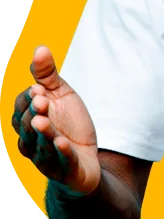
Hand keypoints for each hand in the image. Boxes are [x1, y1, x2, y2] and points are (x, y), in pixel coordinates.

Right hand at [11, 46, 100, 196]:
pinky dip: (61, 152)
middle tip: (41, 100)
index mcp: (28, 121)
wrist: (86, 158)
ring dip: (42, 133)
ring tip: (44, 121)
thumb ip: (47, 75)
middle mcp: (32, 140)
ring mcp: (47, 157)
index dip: (27, 99)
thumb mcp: (60, 95)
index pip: (21, 109)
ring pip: (40, 145)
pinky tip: (63, 143)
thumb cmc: (68, 123)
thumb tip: (40, 48)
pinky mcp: (65, 169)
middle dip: (33, 113)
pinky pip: (61, 161)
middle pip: (28, 126)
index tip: (37, 88)